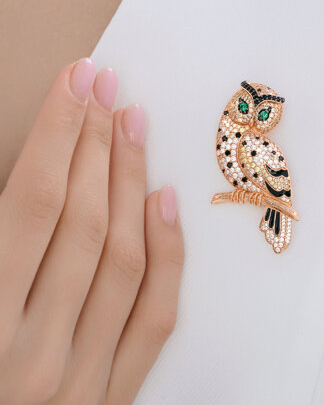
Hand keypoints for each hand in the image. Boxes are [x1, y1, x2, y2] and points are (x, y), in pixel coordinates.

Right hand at [0, 59, 183, 403]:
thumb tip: (26, 169)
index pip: (32, 202)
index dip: (57, 132)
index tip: (78, 80)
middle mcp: (30, 353)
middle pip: (81, 220)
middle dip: (94, 144)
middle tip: (107, 89)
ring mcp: (79, 379)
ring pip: (122, 258)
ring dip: (130, 181)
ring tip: (133, 125)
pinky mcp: (112, 397)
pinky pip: (153, 317)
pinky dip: (165, 255)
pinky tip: (165, 200)